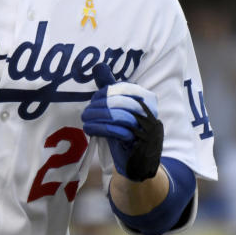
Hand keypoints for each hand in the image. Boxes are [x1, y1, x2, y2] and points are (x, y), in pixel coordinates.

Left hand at [81, 64, 163, 180]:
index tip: (94, 100)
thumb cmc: (127, 136)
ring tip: (85, 121)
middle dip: (99, 107)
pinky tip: (89, 129)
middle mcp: (150, 115)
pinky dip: (100, 129)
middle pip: (121, 103)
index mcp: (147, 103)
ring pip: (118, 117)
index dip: (107, 94)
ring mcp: (147, 131)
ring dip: (97, 118)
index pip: (125, 91)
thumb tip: (98, 65)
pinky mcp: (139, 145)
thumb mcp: (118, 112)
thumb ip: (110, 90)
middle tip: (86, 112)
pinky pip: (117, 132)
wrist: (138, 169)